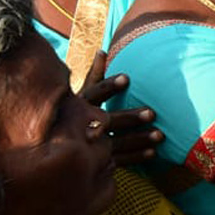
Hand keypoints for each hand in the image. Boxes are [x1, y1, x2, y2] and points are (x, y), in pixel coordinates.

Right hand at [80, 51, 164, 166]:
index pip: (94, 94)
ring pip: (117, 143)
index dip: (109, 87)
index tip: (127, 78)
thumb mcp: (80, 95)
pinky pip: (119, 161)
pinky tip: (153, 153)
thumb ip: (93, 76)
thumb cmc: (73, 114)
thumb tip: (102, 50)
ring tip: (160, 135)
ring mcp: (91, 147)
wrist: (54, 151)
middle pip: (109, 121)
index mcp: (78, 107)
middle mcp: (83, 126)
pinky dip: (136, 157)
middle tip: (152, 113)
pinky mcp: (98, 163)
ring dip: (139, 139)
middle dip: (130, 118)